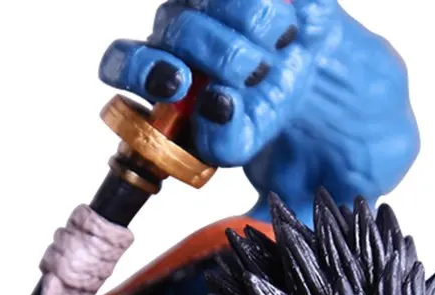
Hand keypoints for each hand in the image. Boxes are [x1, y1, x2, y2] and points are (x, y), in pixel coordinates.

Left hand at [100, 0, 338, 167]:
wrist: (310, 84)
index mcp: (161, 72)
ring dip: (252, 25)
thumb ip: (223, 142)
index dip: (141, 70)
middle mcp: (179, 30)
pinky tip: (289, 29)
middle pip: (176, 27)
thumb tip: (218, 112)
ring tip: (278, 50)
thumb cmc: (261, 109)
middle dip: (219, 54)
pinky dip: (276, 8)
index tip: (176, 85)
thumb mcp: (243, 141)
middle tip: (252, 74)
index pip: (123, 62)